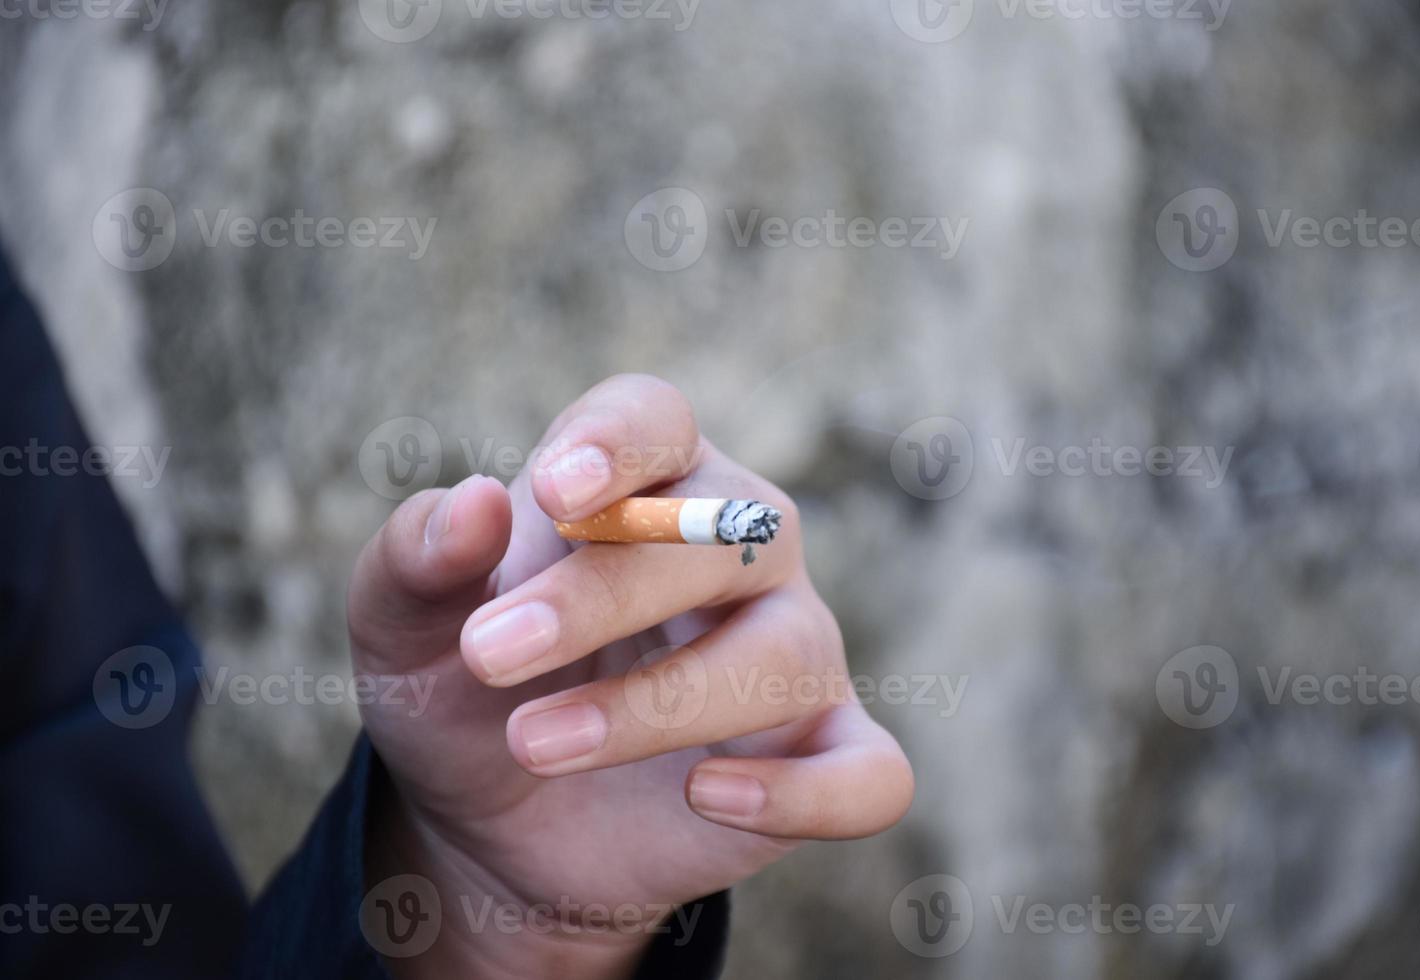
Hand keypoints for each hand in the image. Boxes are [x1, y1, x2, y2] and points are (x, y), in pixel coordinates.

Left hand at [349, 375, 913, 977]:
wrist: (496, 822)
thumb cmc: (466, 691)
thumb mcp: (401, 629)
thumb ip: (416, 560)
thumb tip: (474, 501)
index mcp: (644, 484)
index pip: (656, 421)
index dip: (615, 444)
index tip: (554, 493)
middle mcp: (741, 550)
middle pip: (723, 534)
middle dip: (602, 596)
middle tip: (488, 655)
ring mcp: (792, 651)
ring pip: (782, 656)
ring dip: (660, 704)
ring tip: (538, 744)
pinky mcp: (819, 755)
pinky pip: (867, 774)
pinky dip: (804, 792)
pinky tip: (710, 796)